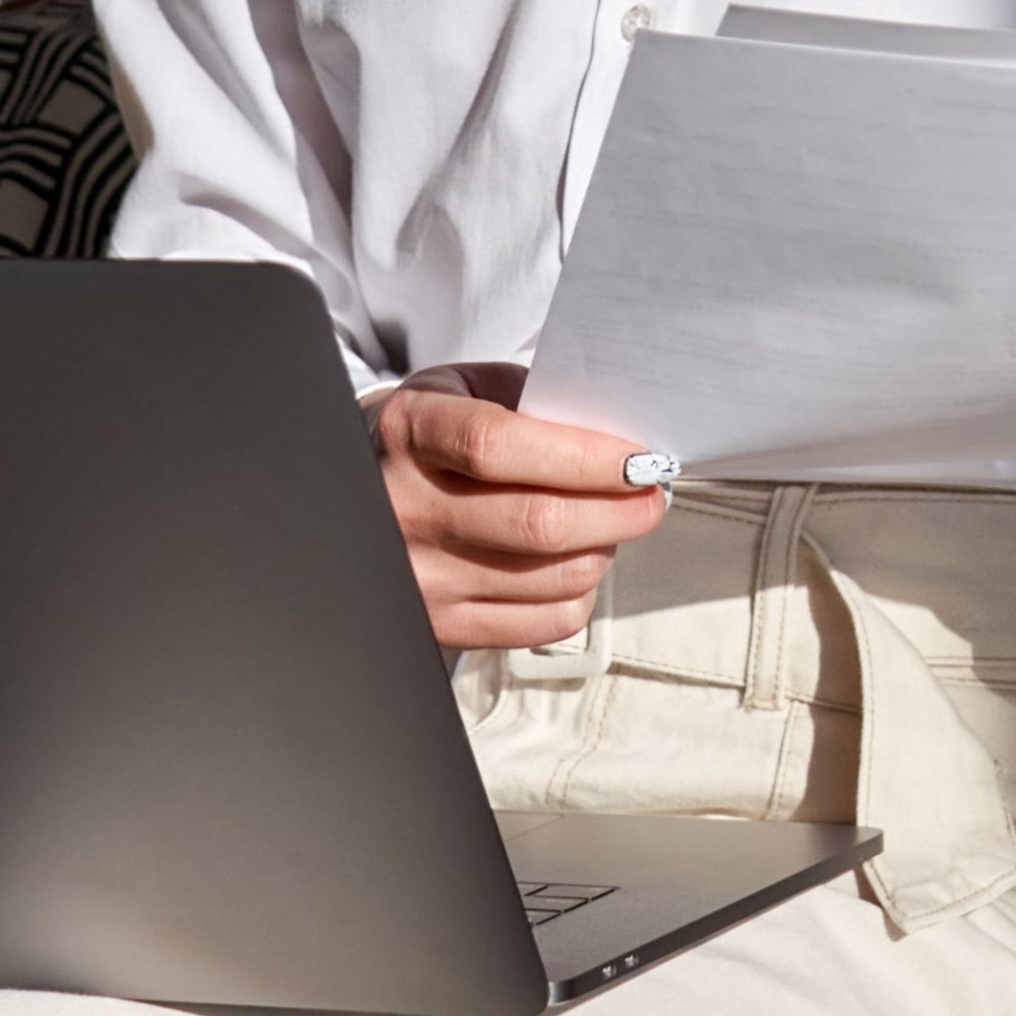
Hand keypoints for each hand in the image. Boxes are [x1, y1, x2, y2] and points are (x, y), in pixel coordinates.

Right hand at [368, 374, 673, 650]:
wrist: (364, 486)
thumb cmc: (434, 434)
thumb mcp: (467, 389)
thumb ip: (537, 401)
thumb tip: (619, 437)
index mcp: (411, 433)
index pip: (497, 447)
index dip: (581, 457)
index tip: (636, 460)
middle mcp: (406, 509)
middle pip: (538, 524)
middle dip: (619, 510)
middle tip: (651, 495)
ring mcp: (422, 577)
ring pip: (554, 577)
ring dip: (604, 548)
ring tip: (607, 522)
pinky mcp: (444, 626)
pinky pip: (545, 622)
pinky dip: (580, 591)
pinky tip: (575, 561)